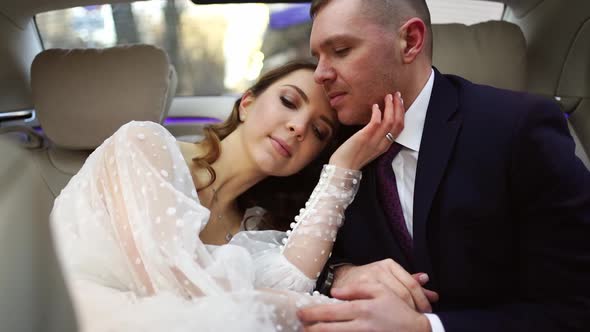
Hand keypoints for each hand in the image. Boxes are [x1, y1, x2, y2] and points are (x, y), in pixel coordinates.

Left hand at [298, 282, 431, 331]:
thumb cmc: (397, 309)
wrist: (417, 331)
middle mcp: (360, 326)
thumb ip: (357, 289)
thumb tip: (335, 293)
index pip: (330, 312)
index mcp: (362, 309)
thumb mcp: (380, 290)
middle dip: (310, 329)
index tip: (300, 313)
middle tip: (300, 327)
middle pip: (328, 330)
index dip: (312, 313)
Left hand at [329, 92, 404, 169]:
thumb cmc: (351, 157)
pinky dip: (377, 113)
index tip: (399, 102)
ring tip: (388, 96)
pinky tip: (375, 106)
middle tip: (397, 95)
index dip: (401, 113)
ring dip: (390, 106)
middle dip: (399, 107)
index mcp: (384, 145)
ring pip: (390, 121)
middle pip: (398, 123)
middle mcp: (382, 143)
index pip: (399, 128)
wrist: (341, 168)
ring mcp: (374, 141)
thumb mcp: (368, 147)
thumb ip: (374, 136)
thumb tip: (375, 121)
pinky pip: (375, 123)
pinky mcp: (364, 138)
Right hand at [333, 259, 437, 312]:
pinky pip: (376, 305)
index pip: (412, 284)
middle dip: (413, 309)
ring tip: (405, 323)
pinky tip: (389, 322)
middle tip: (417, 320)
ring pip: (391, 301)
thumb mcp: (390, 277)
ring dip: (400, 315)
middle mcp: (379, 270)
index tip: (426, 312)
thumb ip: (410, 284)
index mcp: (389, 265)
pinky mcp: (357, 290)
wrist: (342, 279)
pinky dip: (385, 315)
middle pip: (403, 293)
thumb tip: (434, 294)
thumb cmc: (369, 279)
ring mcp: (367, 280)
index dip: (422, 300)